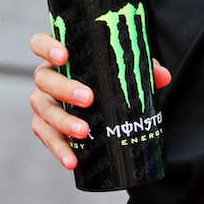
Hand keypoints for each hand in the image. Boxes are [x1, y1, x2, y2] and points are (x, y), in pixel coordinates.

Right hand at [28, 32, 170, 170]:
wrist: (98, 100)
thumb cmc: (106, 77)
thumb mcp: (121, 68)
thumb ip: (141, 67)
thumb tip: (162, 76)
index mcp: (60, 56)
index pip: (40, 43)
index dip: (47, 47)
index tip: (64, 56)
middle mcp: (46, 76)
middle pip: (43, 78)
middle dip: (64, 89)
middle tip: (88, 99)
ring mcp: (43, 101)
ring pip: (43, 109)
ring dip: (62, 121)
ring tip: (84, 133)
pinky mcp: (44, 125)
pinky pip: (45, 136)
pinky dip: (58, 148)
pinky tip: (72, 160)